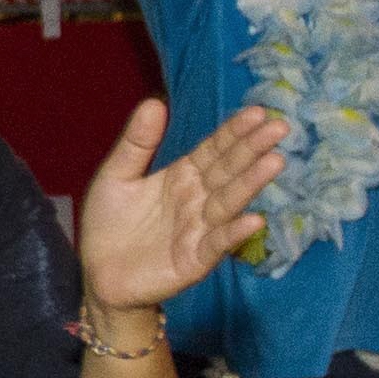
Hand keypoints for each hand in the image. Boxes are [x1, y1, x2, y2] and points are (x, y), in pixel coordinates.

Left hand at [76, 97, 290, 311]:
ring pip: (228, 203)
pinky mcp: (193, 261)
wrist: (99, 276)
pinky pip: (216, 245)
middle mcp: (196, 200)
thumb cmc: (109, 224)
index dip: (234, 132)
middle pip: (228, 171)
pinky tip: (254, 220)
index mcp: (181, 176)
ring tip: (275, 162)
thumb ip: (137, 143)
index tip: (258, 112)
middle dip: (252, 150)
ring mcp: (198, 230)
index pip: (214, 150)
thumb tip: (154, 102)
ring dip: (251, 184)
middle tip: (279, 127)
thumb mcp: (116, 176)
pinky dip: (234, 234)